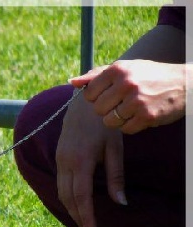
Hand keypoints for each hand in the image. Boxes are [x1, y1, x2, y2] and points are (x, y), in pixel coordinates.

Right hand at [55, 89, 125, 226]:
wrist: (84, 103)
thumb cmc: (104, 124)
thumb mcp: (115, 149)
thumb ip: (116, 177)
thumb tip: (121, 203)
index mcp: (80, 161)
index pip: (81, 197)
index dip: (86, 217)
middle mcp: (65, 163)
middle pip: (68, 199)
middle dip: (78, 218)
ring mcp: (59, 160)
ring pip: (61, 193)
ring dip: (71, 210)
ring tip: (83, 223)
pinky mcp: (58, 158)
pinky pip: (60, 184)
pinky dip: (67, 198)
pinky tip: (76, 205)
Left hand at [69, 59, 187, 133]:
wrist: (184, 83)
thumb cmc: (149, 76)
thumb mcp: (125, 69)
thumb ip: (96, 75)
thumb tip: (71, 82)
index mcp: (118, 70)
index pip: (89, 93)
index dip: (97, 97)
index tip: (109, 94)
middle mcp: (126, 83)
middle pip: (97, 109)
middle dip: (107, 109)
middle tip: (122, 102)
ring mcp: (136, 101)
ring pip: (109, 121)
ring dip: (118, 119)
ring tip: (131, 109)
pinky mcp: (146, 116)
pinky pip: (125, 130)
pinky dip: (131, 126)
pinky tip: (140, 115)